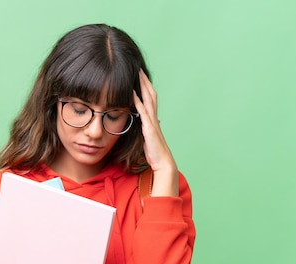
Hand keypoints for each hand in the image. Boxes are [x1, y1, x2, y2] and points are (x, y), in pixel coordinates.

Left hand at [133, 70, 178, 195]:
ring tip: (137, 74)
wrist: (163, 164)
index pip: (150, 99)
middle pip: (151, 95)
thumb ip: (147, 129)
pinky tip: (133, 94)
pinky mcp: (150, 129)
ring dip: (143, 87)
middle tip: (138, 68)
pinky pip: (143, 113)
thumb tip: (148, 123)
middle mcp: (154, 118)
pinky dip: (138, 103)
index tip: (139, 76)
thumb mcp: (149, 138)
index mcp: (153, 120)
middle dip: (144, 81)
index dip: (145, 87)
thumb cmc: (155, 153)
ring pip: (148, 100)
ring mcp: (152, 123)